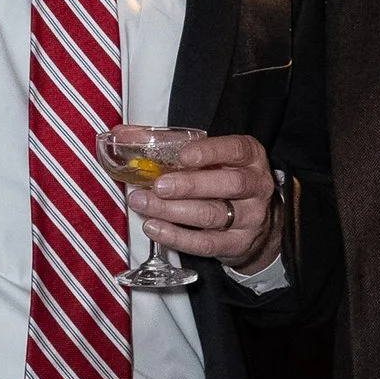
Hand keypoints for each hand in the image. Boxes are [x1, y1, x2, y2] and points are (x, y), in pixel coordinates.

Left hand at [128, 132, 280, 271]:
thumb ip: (167, 143)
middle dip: (189, 185)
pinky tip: (154, 227)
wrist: (256, 221)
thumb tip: (123, 135)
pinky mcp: (236, 244)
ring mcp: (249, 217)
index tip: (183, 156)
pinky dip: (176, 237)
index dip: (210, 152)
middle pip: (228, 185)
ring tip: (144, 204)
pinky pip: (205, 243)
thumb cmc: (223, 179)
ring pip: (212, 215)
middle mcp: (255, 186)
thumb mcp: (207, 157)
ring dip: (173, 211)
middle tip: (158, 185)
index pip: (236, 150)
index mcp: (249, 158)